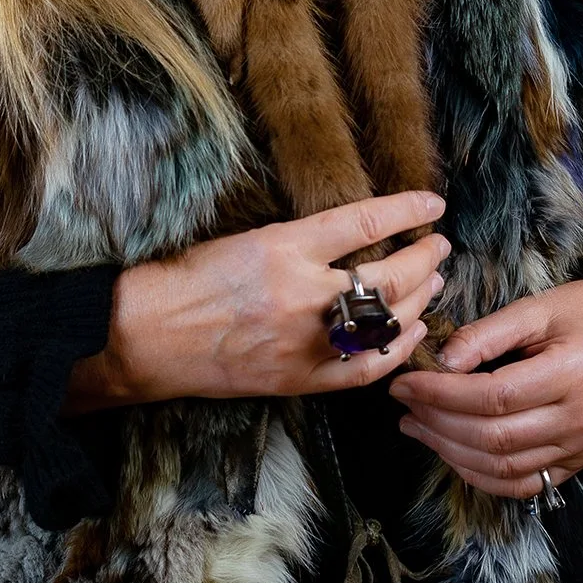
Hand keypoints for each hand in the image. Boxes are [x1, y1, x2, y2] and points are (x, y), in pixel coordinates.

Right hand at [64, 191, 449, 409]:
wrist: (144, 336)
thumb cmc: (183, 281)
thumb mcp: (242, 239)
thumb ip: (297, 243)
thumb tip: (351, 239)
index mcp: (283, 246)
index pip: (364, 222)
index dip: (406, 212)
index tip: (433, 205)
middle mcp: (301, 292)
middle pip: (389, 275)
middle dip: (424, 258)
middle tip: (439, 246)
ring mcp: (304, 340)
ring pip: (385, 321)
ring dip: (419, 299)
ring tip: (434, 281)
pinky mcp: (299, 378)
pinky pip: (364, 368)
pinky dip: (396, 349)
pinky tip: (413, 331)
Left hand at [387, 277, 582, 497]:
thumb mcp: (537, 307)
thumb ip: (487, 334)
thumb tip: (440, 362)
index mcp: (575, 372)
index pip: (493, 396)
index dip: (441, 393)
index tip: (405, 382)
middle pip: (495, 438)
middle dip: (438, 423)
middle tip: (404, 404)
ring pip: (505, 468)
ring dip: (451, 452)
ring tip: (417, 426)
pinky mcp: (580, 461)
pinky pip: (524, 484)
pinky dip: (482, 476)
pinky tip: (452, 453)